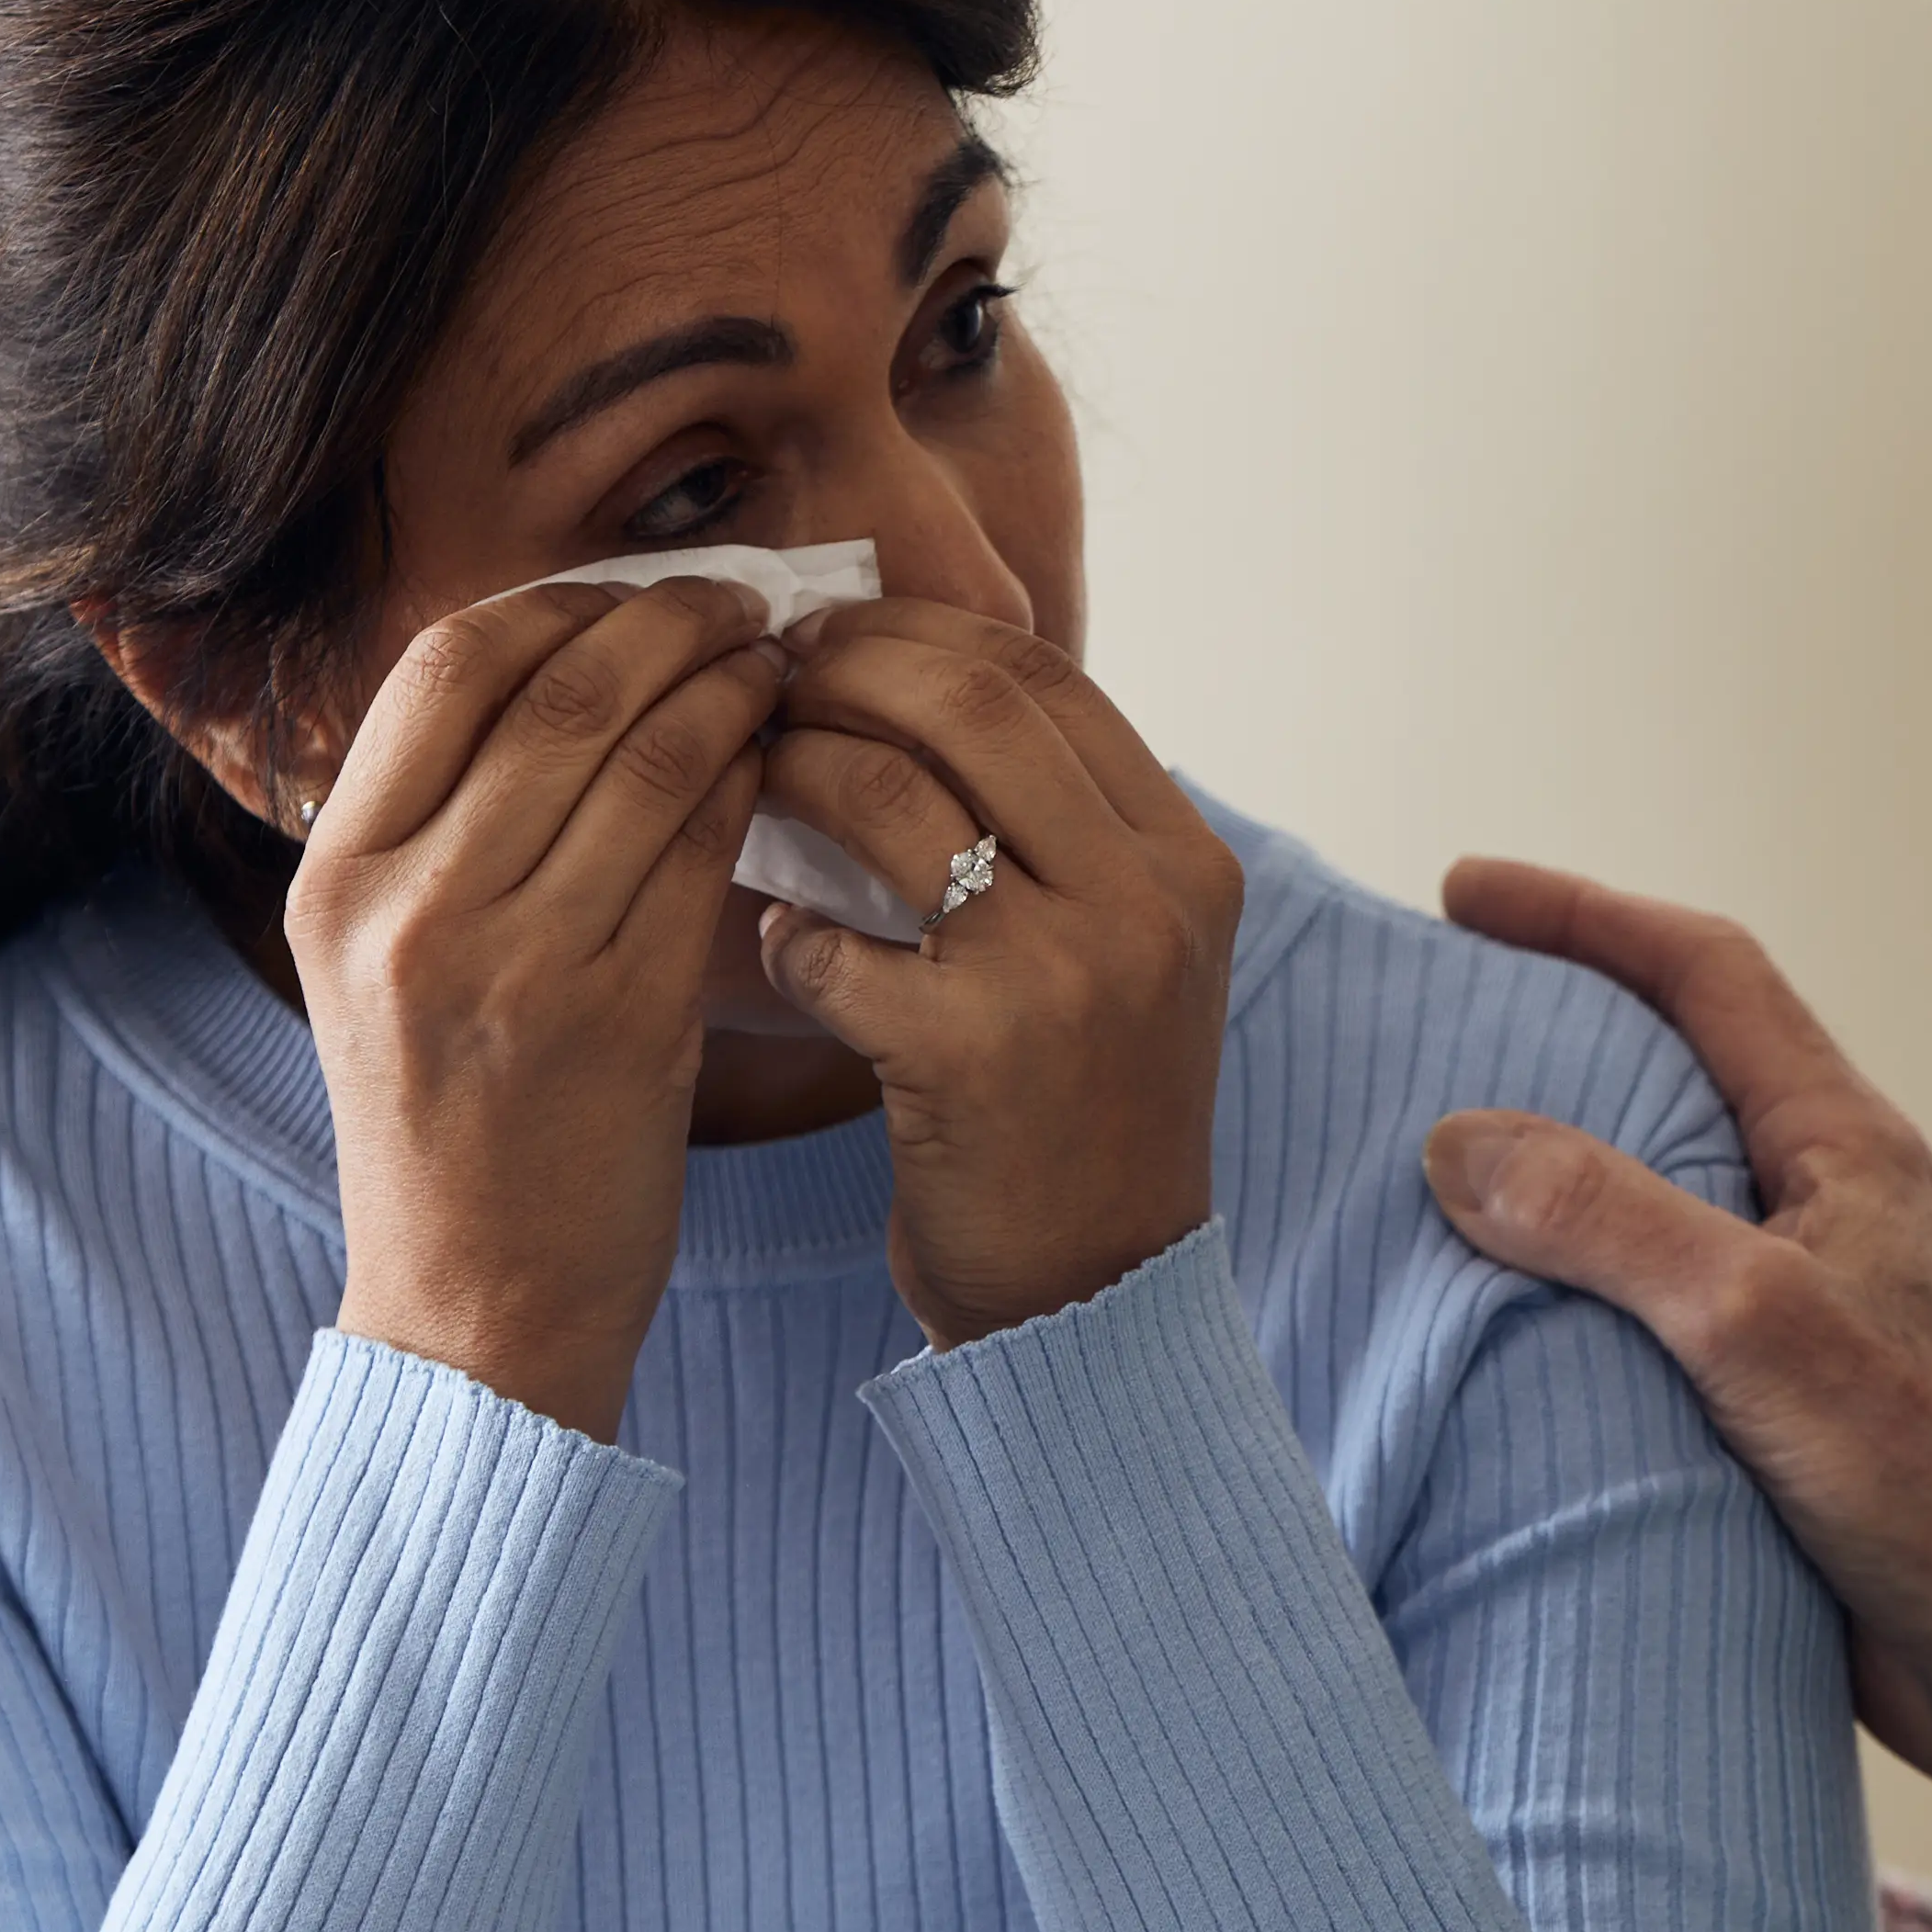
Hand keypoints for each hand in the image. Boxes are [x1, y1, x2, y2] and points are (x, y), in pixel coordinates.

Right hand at [294, 574, 789, 1439]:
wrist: (474, 1314)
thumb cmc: (449, 1129)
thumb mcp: (383, 967)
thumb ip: (441, 829)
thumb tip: (557, 671)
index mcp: (336, 879)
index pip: (444, 666)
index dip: (559, 604)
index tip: (637, 593)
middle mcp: (408, 908)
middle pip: (559, 690)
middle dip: (668, 622)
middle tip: (744, 601)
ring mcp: (511, 963)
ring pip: (646, 757)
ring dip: (730, 688)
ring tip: (782, 664)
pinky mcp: (618, 1019)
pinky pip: (704, 855)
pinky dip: (752, 785)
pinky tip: (785, 763)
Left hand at [746, 601, 1239, 1346]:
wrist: (1093, 1298)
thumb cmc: (1080, 1117)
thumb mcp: (1125, 956)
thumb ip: (1060, 837)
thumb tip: (915, 696)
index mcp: (1184, 862)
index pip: (1046, 680)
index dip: (924, 634)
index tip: (837, 635)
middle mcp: (1142, 902)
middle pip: (969, 703)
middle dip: (845, 671)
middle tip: (766, 680)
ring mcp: (1061, 975)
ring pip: (889, 798)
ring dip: (792, 774)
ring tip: (747, 783)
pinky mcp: (967, 1054)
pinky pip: (830, 941)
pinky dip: (785, 931)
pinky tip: (780, 945)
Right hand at [1419, 862, 1931, 1808]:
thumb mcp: (1754, 1325)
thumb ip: (1610, 1223)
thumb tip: (1465, 1142)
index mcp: (1847, 1150)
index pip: (1709, 979)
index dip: (1586, 921)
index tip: (1468, 896)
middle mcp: (1827, 1211)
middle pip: (1677, 1076)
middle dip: (1556, 1034)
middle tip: (1430, 1025)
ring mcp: (1803, 1311)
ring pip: (1659, 1206)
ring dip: (1553, 1179)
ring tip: (1424, 1179)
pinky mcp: (1777, 1415)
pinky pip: (1652, 1324)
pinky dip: (1570, 1305)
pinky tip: (1488, 1337)